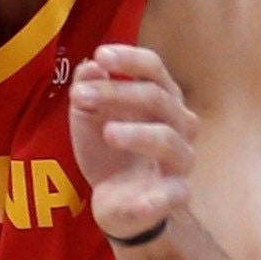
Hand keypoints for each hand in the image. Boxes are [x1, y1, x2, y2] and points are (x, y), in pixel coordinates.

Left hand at [69, 43, 195, 245]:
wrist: (119, 204)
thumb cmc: (111, 154)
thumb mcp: (90, 118)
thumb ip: (89, 88)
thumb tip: (91, 66)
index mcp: (162, 100)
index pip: (154, 69)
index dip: (130, 59)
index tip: (101, 56)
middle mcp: (179, 125)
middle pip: (158, 99)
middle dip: (117, 93)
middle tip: (80, 96)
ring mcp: (180, 161)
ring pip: (167, 140)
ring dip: (137, 133)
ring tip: (107, 133)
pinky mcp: (175, 196)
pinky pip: (171, 195)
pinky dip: (155, 200)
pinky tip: (138, 202)